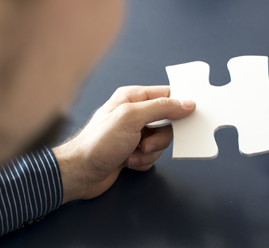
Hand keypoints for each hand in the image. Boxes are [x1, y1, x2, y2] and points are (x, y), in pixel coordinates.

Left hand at [53, 86, 194, 203]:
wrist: (80, 173)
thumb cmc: (97, 143)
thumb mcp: (131, 118)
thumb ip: (161, 108)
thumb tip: (186, 103)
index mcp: (133, 98)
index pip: (167, 95)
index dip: (179, 106)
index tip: (188, 118)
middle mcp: (134, 113)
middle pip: (168, 123)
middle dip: (159, 138)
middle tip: (145, 144)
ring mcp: (133, 134)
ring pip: (160, 143)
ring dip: (149, 153)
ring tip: (131, 155)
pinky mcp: (132, 151)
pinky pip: (152, 156)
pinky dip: (142, 162)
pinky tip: (127, 162)